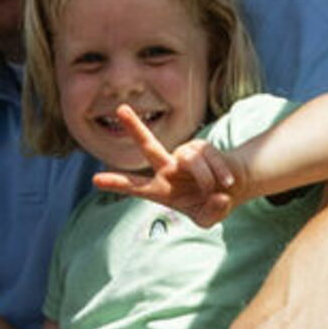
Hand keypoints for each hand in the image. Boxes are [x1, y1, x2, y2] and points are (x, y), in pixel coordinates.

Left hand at [92, 108, 241, 226]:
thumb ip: (211, 214)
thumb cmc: (213, 205)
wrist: (232, 187)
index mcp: (161, 189)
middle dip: (135, 128)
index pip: (136, 186)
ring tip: (215, 190)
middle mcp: (168, 169)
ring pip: (190, 159)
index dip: (117, 183)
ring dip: (205, 178)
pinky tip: (226, 181)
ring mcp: (184, 155)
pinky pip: (208, 157)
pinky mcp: (201, 146)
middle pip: (149, 146)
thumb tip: (216, 195)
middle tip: (120, 109)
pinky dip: (219, 173)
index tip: (95, 180)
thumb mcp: (209, 219)